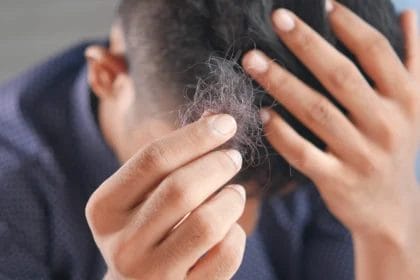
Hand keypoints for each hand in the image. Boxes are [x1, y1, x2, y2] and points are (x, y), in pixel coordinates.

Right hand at [85, 114, 245, 279]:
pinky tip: (230, 228)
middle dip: (217, 164)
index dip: (195, 136)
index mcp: (105, 208)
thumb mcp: (142, 194)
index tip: (226, 123)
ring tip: (235, 192)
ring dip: (231, 200)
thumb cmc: (145, 226)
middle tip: (233, 157)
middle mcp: (122, 243)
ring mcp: (152, 274)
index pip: (153, 159)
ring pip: (207, 223)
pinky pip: (225, 256)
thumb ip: (171, 159)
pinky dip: (236, 234)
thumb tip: (216, 119)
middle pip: (180, 189)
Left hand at [242, 1, 419, 278]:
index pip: (376, 53)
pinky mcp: (337, 181)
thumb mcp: (415, 106)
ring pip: (316, 112)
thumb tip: (408, 16)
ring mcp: (360, 155)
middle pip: (340, 76)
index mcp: (406, 100)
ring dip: (281, 83)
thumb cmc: (396, 148)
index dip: (350, 26)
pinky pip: (304, 153)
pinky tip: (263, 114)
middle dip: (306, 44)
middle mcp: (386, 125)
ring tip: (252, 61)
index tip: (323, 4)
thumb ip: (413, 60)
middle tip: (277, 18)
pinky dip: (281, 133)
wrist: (392, 209)